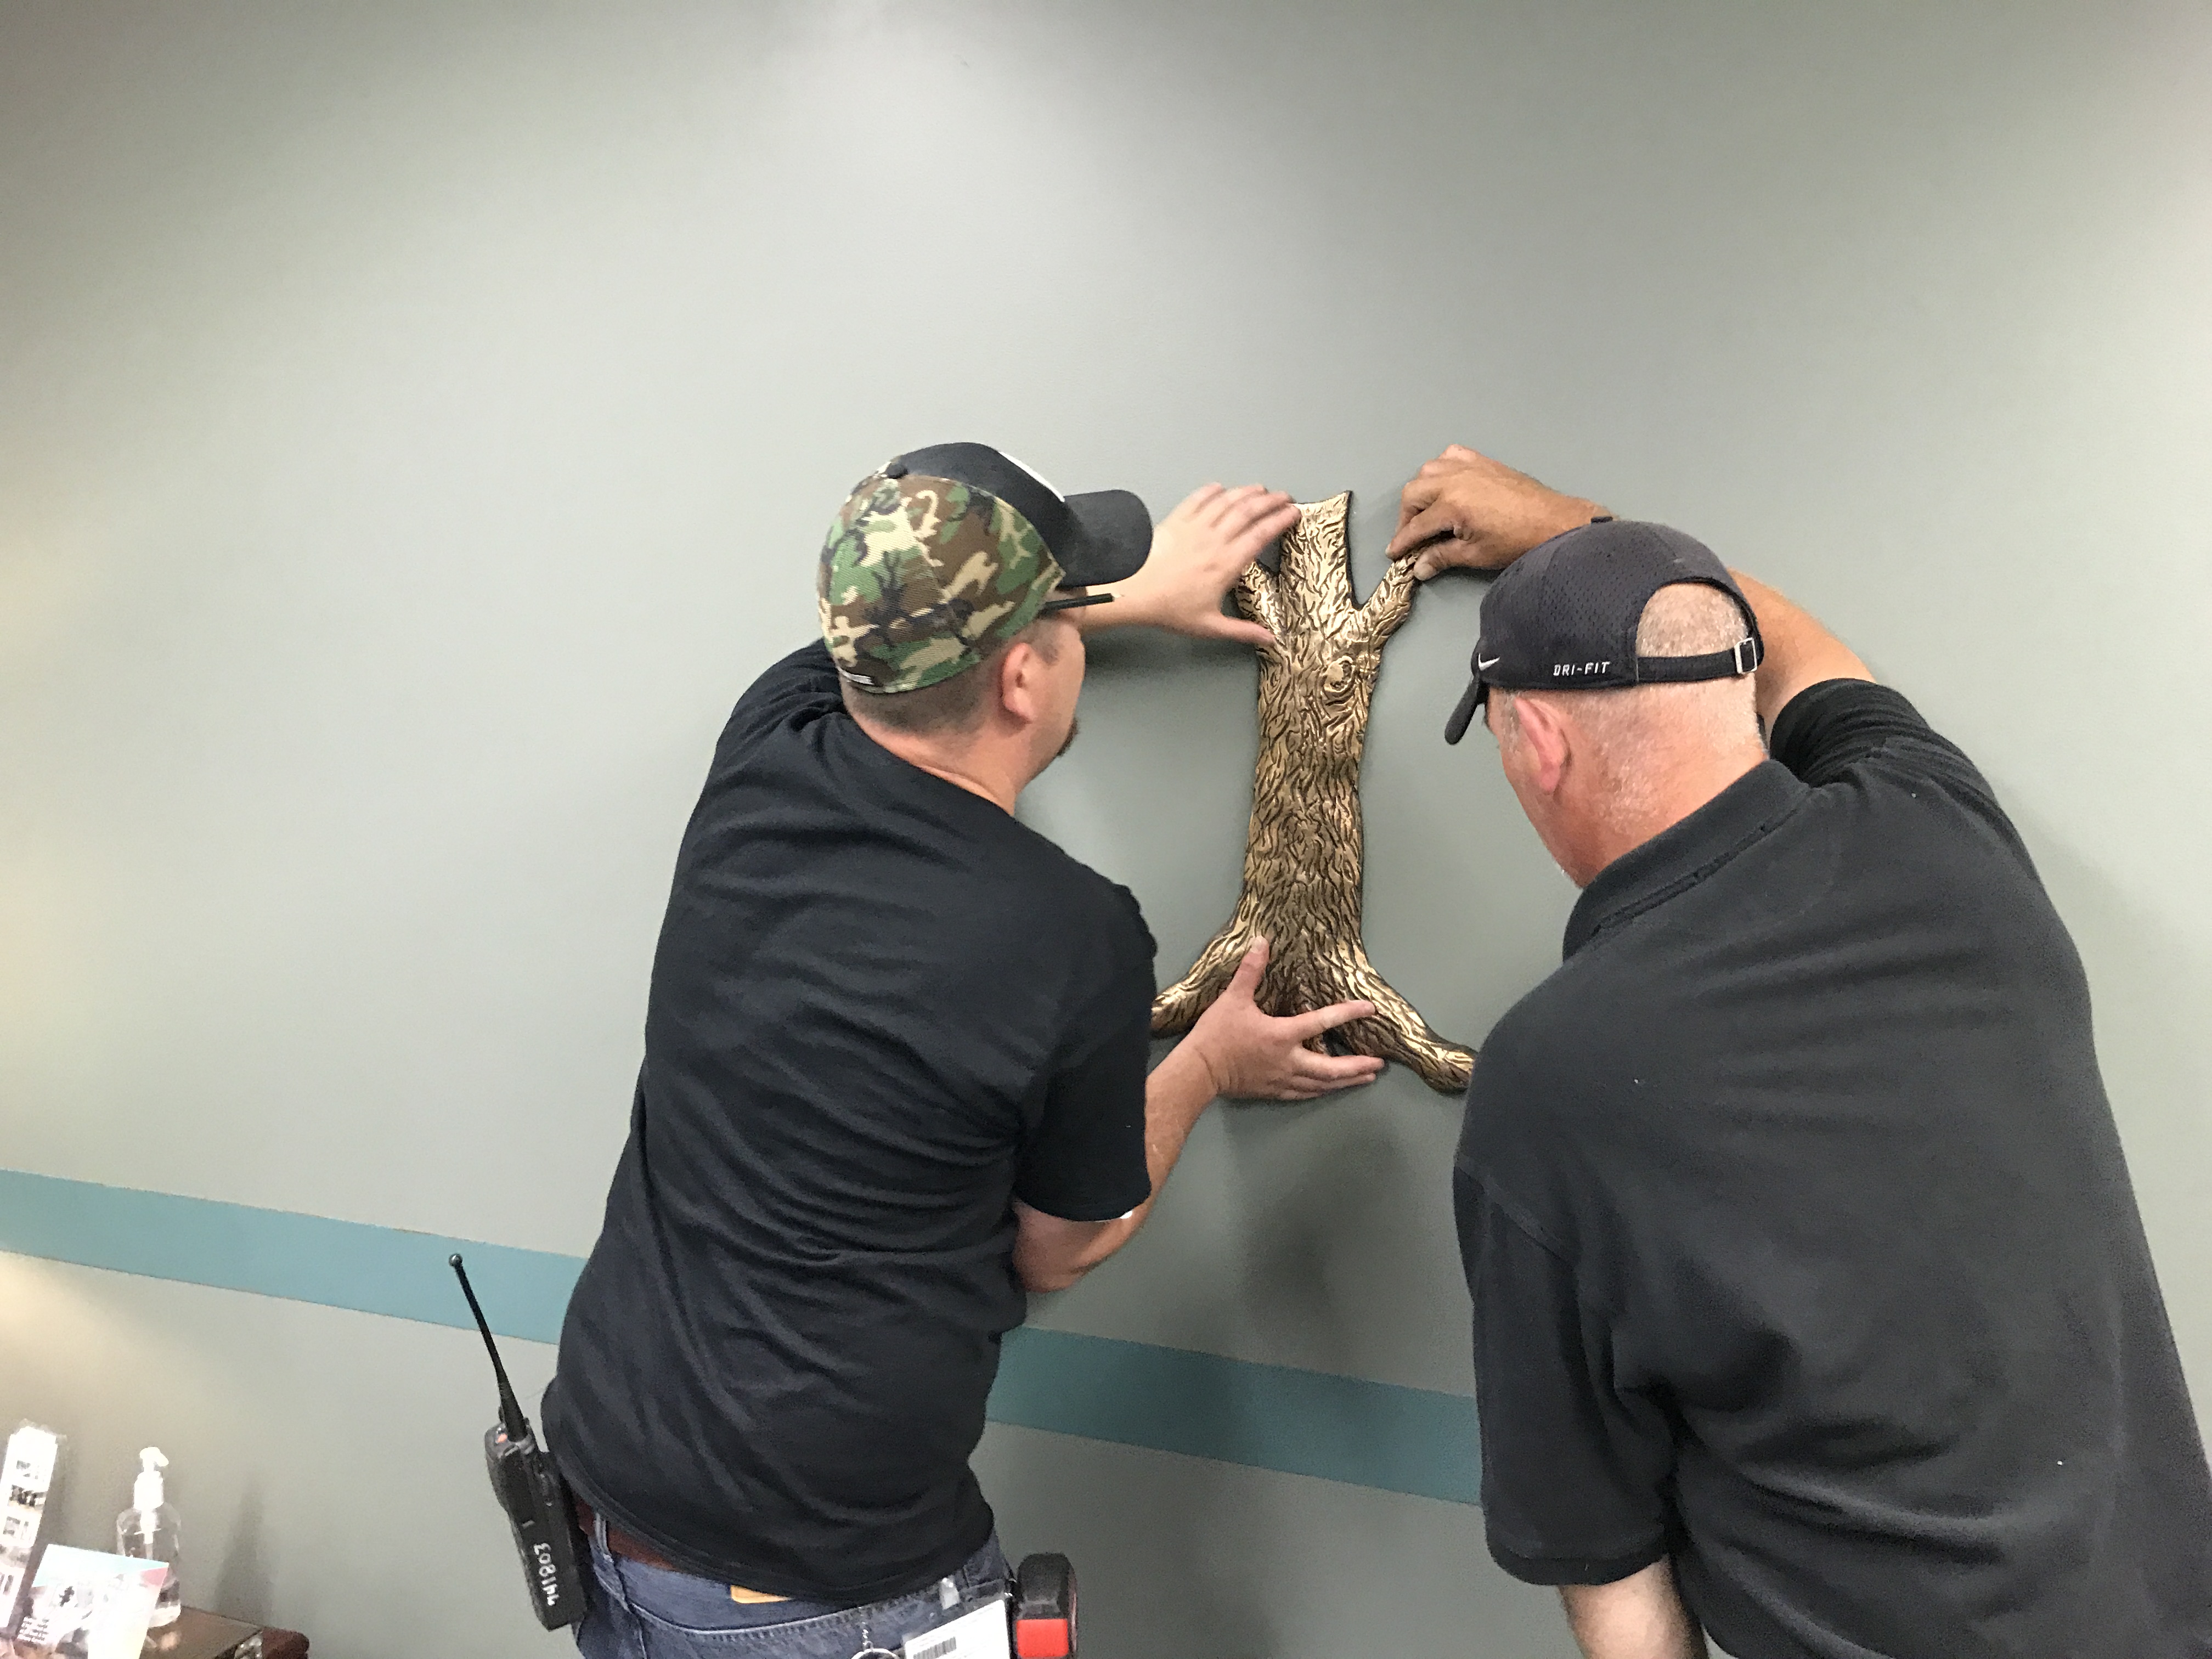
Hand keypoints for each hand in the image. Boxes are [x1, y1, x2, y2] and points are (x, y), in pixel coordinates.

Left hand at [1088, 483, 1298, 646]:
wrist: (1133, 593)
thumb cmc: (1168, 609)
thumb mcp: (1209, 626)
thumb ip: (1242, 631)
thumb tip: (1269, 639)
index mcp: (1226, 564)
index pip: (1261, 535)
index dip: (1280, 520)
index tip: (1293, 513)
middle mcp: (1214, 540)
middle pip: (1249, 511)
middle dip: (1270, 501)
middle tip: (1284, 497)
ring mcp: (1195, 527)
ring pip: (1227, 501)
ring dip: (1246, 491)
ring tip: (1260, 489)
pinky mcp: (1176, 521)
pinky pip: (1198, 499)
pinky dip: (1212, 491)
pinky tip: (1220, 488)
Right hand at [1185, 939, 1385, 1099]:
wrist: (1199, 1071)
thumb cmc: (1217, 1035)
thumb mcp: (1233, 998)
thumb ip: (1250, 971)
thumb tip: (1262, 942)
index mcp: (1283, 1035)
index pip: (1323, 1022)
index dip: (1348, 1013)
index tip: (1370, 1009)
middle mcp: (1289, 1061)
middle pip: (1333, 1068)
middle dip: (1359, 1066)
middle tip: (1379, 1064)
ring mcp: (1283, 1080)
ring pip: (1323, 1084)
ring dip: (1347, 1081)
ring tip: (1366, 1078)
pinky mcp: (1274, 1092)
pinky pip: (1305, 1094)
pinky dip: (1322, 1090)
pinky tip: (1330, 1089)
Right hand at [1385, 444, 1604, 579]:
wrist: (1553, 522)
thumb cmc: (1518, 541)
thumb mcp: (1475, 554)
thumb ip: (1442, 557)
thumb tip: (1419, 568)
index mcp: (1452, 504)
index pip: (1416, 526)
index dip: (1402, 542)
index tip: (1395, 553)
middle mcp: (1455, 479)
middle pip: (1413, 493)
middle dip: (1406, 516)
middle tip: (1410, 536)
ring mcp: (1469, 467)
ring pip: (1428, 470)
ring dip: (1421, 490)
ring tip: (1426, 510)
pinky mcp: (1483, 462)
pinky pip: (1451, 456)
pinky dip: (1442, 468)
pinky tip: (1446, 482)